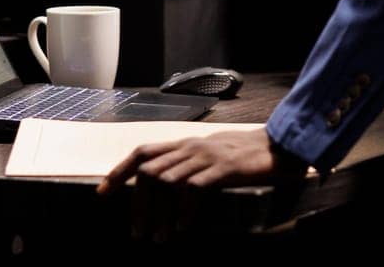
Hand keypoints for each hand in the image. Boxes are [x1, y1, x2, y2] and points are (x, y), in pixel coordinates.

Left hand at [97, 129, 305, 241]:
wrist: (280, 146)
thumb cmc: (245, 155)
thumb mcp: (210, 155)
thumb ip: (188, 165)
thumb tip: (162, 186)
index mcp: (186, 144)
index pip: (143, 152)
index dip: (119, 171)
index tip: (103, 193)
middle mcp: (191, 147)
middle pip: (149, 171)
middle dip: (137, 205)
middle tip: (138, 233)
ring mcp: (207, 156)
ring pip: (167, 181)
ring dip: (159, 214)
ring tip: (159, 238)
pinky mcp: (225, 168)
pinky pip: (194, 188)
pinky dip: (185, 211)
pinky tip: (184, 228)